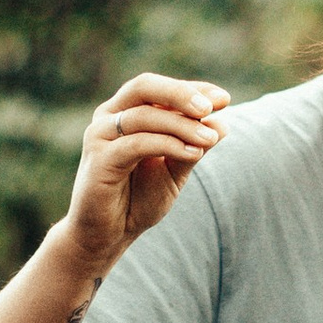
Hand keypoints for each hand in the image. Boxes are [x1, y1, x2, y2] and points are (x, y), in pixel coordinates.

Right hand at [64, 73, 228, 278]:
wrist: (108, 236)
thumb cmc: (138, 200)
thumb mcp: (174, 170)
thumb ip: (192, 146)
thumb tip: (223, 124)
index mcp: (126, 113)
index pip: (160, 88)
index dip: (192, 88)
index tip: (224, 100)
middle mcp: (109, 117)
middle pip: (145, 86)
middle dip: (181, 93)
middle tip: (211, 108)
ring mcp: (100, 135)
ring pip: (145, 116)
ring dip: (182, 126)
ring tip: (210, 140)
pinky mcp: (99, 158)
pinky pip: (138, 143)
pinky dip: (168, 145)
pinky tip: (194, 154)